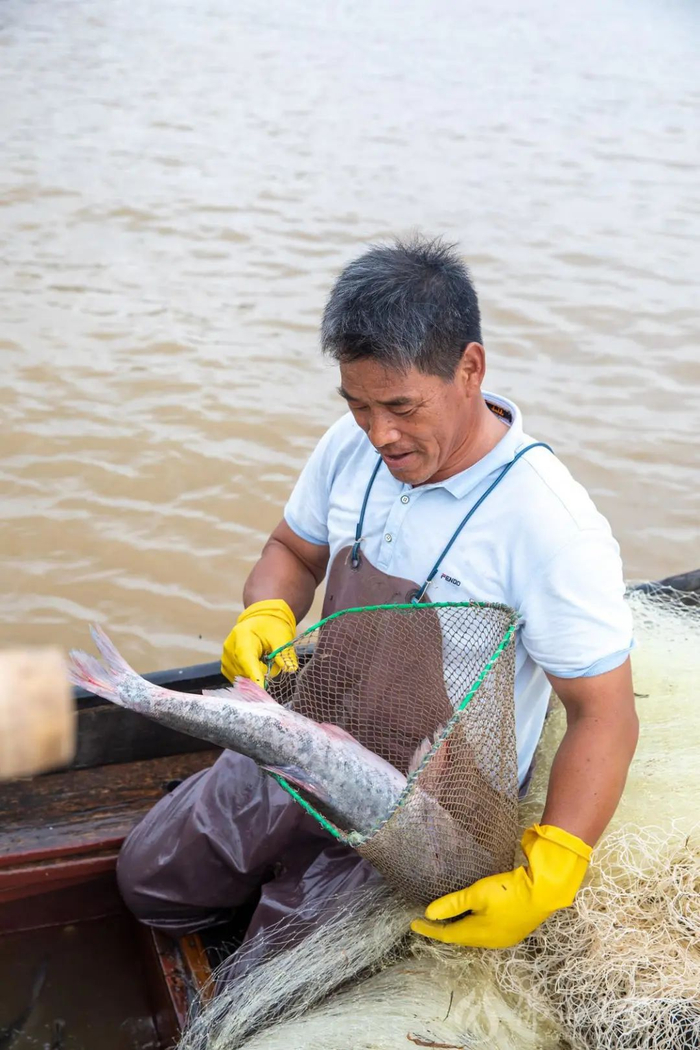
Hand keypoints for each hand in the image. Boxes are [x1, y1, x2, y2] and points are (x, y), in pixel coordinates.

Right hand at [221, 599, 297, 686]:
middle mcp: (229, 648)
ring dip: (257, 674)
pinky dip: (250, 676)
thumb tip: (290, 669)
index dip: (254, 676)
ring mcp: (225, 658)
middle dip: (263, 672)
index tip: (262, 689)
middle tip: (271, 660)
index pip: (247, 660)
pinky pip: (239, 679)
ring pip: (243, 679)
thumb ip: (284, 653)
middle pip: (246, 672)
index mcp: (242, 636)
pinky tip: (255, 664)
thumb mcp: (281, 637)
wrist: (260, 622)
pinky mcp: (225, 667)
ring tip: (262, 660)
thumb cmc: (271, 628)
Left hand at [410, 824, 591, 948]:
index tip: (413, 924)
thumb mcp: (477, 893)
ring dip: (459, 930)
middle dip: (443, 931)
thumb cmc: (508, 891)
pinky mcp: (513, 931)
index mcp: (479, 934)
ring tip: (446, 923)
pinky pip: (486, 934)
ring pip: (474, 937)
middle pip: (461, 938)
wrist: (544, 892)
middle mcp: (490, 942)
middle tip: (427, 924)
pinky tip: (472, 921)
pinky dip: (473, 928)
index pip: (447, 934)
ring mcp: (504, 938)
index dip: (430, 930)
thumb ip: (453, 904)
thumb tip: (429, 914)